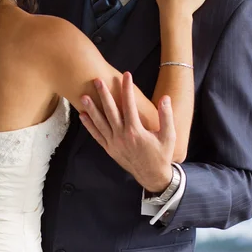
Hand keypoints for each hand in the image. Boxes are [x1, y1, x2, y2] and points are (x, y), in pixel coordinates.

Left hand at [79, 72, 175, 192]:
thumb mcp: (169, 136)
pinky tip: (82, 116)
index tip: (126, 75)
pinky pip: (97, 136)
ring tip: (83, 96)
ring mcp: (113, 143)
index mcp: (135, 131)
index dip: (127, 89)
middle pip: (110, 111)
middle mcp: (121, 136)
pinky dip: (89, 126)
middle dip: (104, 95)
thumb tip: (165, 98)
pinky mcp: (109, 149)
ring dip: (91, 109)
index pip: (129, 105)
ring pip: (100, 123)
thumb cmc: (161, 155)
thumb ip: (166, 116)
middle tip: (97, 80)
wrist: (152, 176)